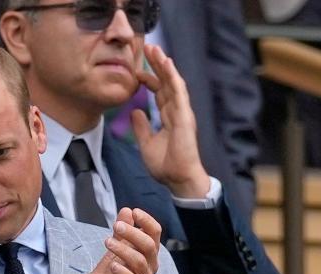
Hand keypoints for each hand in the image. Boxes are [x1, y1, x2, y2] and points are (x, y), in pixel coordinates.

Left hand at [105, 208, 160, 273]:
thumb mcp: (117, 256)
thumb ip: (123, 235)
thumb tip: (126, 210)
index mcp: (145, 255)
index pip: (154, 234)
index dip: (147, 222)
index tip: (134, 211)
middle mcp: (149, 268)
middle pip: (149, 247)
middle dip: (134, 234)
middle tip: (116, 226)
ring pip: (142, 263)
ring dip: (124, 250)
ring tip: (108, 242)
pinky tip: (113, 267)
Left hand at [132, 44, 210, 198]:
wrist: (177, 179)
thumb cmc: (166, 165)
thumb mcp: (146, 143)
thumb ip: (141, 126)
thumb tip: (135, 112)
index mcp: (168, 117)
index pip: (159, 92)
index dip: (149, 79)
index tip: (136, 70)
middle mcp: (176, 111)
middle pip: (166, 82)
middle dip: (157, 65)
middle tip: (147, 47)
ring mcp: (182, 113)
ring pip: (173, 83)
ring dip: (165, 65)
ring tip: (156, 50)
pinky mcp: (185, 117)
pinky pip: (179, 93)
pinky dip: (173, 78)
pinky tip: (166, 65)